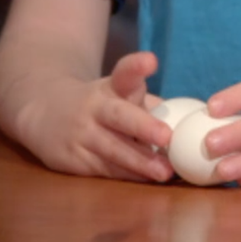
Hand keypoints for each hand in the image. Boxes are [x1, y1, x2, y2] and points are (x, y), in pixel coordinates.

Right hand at [15, 51, 172, 182]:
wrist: (43, 112)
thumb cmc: (102, 105)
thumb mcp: (121, 93)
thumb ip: (153, 104)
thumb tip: (197, 120)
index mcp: (112, 87)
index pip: (124, 72)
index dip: (137, 66)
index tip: (150, 61)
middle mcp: (95, 107)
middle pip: (119, 115)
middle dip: (143, 126)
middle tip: (167, 137)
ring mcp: (81, 133)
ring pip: (112, 149)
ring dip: (139, 163)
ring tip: (164, 172)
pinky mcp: (71, 158)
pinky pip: (103, 169)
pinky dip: (126, 175)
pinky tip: (145, 179)